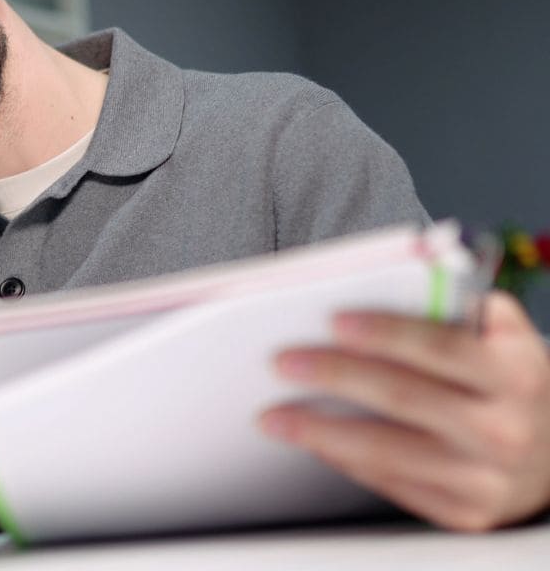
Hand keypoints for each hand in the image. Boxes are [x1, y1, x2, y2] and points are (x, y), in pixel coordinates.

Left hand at [260, 291, 549, 530]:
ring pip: (387, 451)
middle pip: (403, 397)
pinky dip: (344, 460)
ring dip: (320, 432)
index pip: (442, 347)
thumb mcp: (506, 339)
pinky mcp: (462, 512)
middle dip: (335, 376)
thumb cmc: (511, 383)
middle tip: (282, 362)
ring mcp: (484, 478)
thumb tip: (400, 277)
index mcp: (516, 374)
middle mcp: (504, 430)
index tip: (333, 320)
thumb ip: (462, 307)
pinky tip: (313, 442)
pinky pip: (390, 484)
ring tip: (273, 416)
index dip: (386, 333)